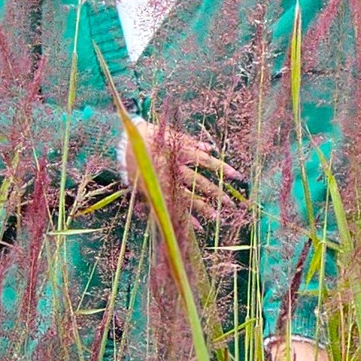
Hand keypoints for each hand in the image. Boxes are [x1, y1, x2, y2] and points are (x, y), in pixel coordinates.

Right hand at [124, 114, 241, 216]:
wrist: (122, 142)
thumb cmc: (150, 136)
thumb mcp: (171, 135)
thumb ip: (191, 142)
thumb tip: (210, 149)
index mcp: (179, 151)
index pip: (205, 161)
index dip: (221, 168)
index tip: (237, 176)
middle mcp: (173, 167)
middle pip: (198, 182)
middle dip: (215, 193)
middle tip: (230, 204)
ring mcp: (163, 180)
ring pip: (186, 196)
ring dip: (202, 207)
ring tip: (217, 217)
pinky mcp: (154, 190)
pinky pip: (171, 205)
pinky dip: (184, 216)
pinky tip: (197, 226)